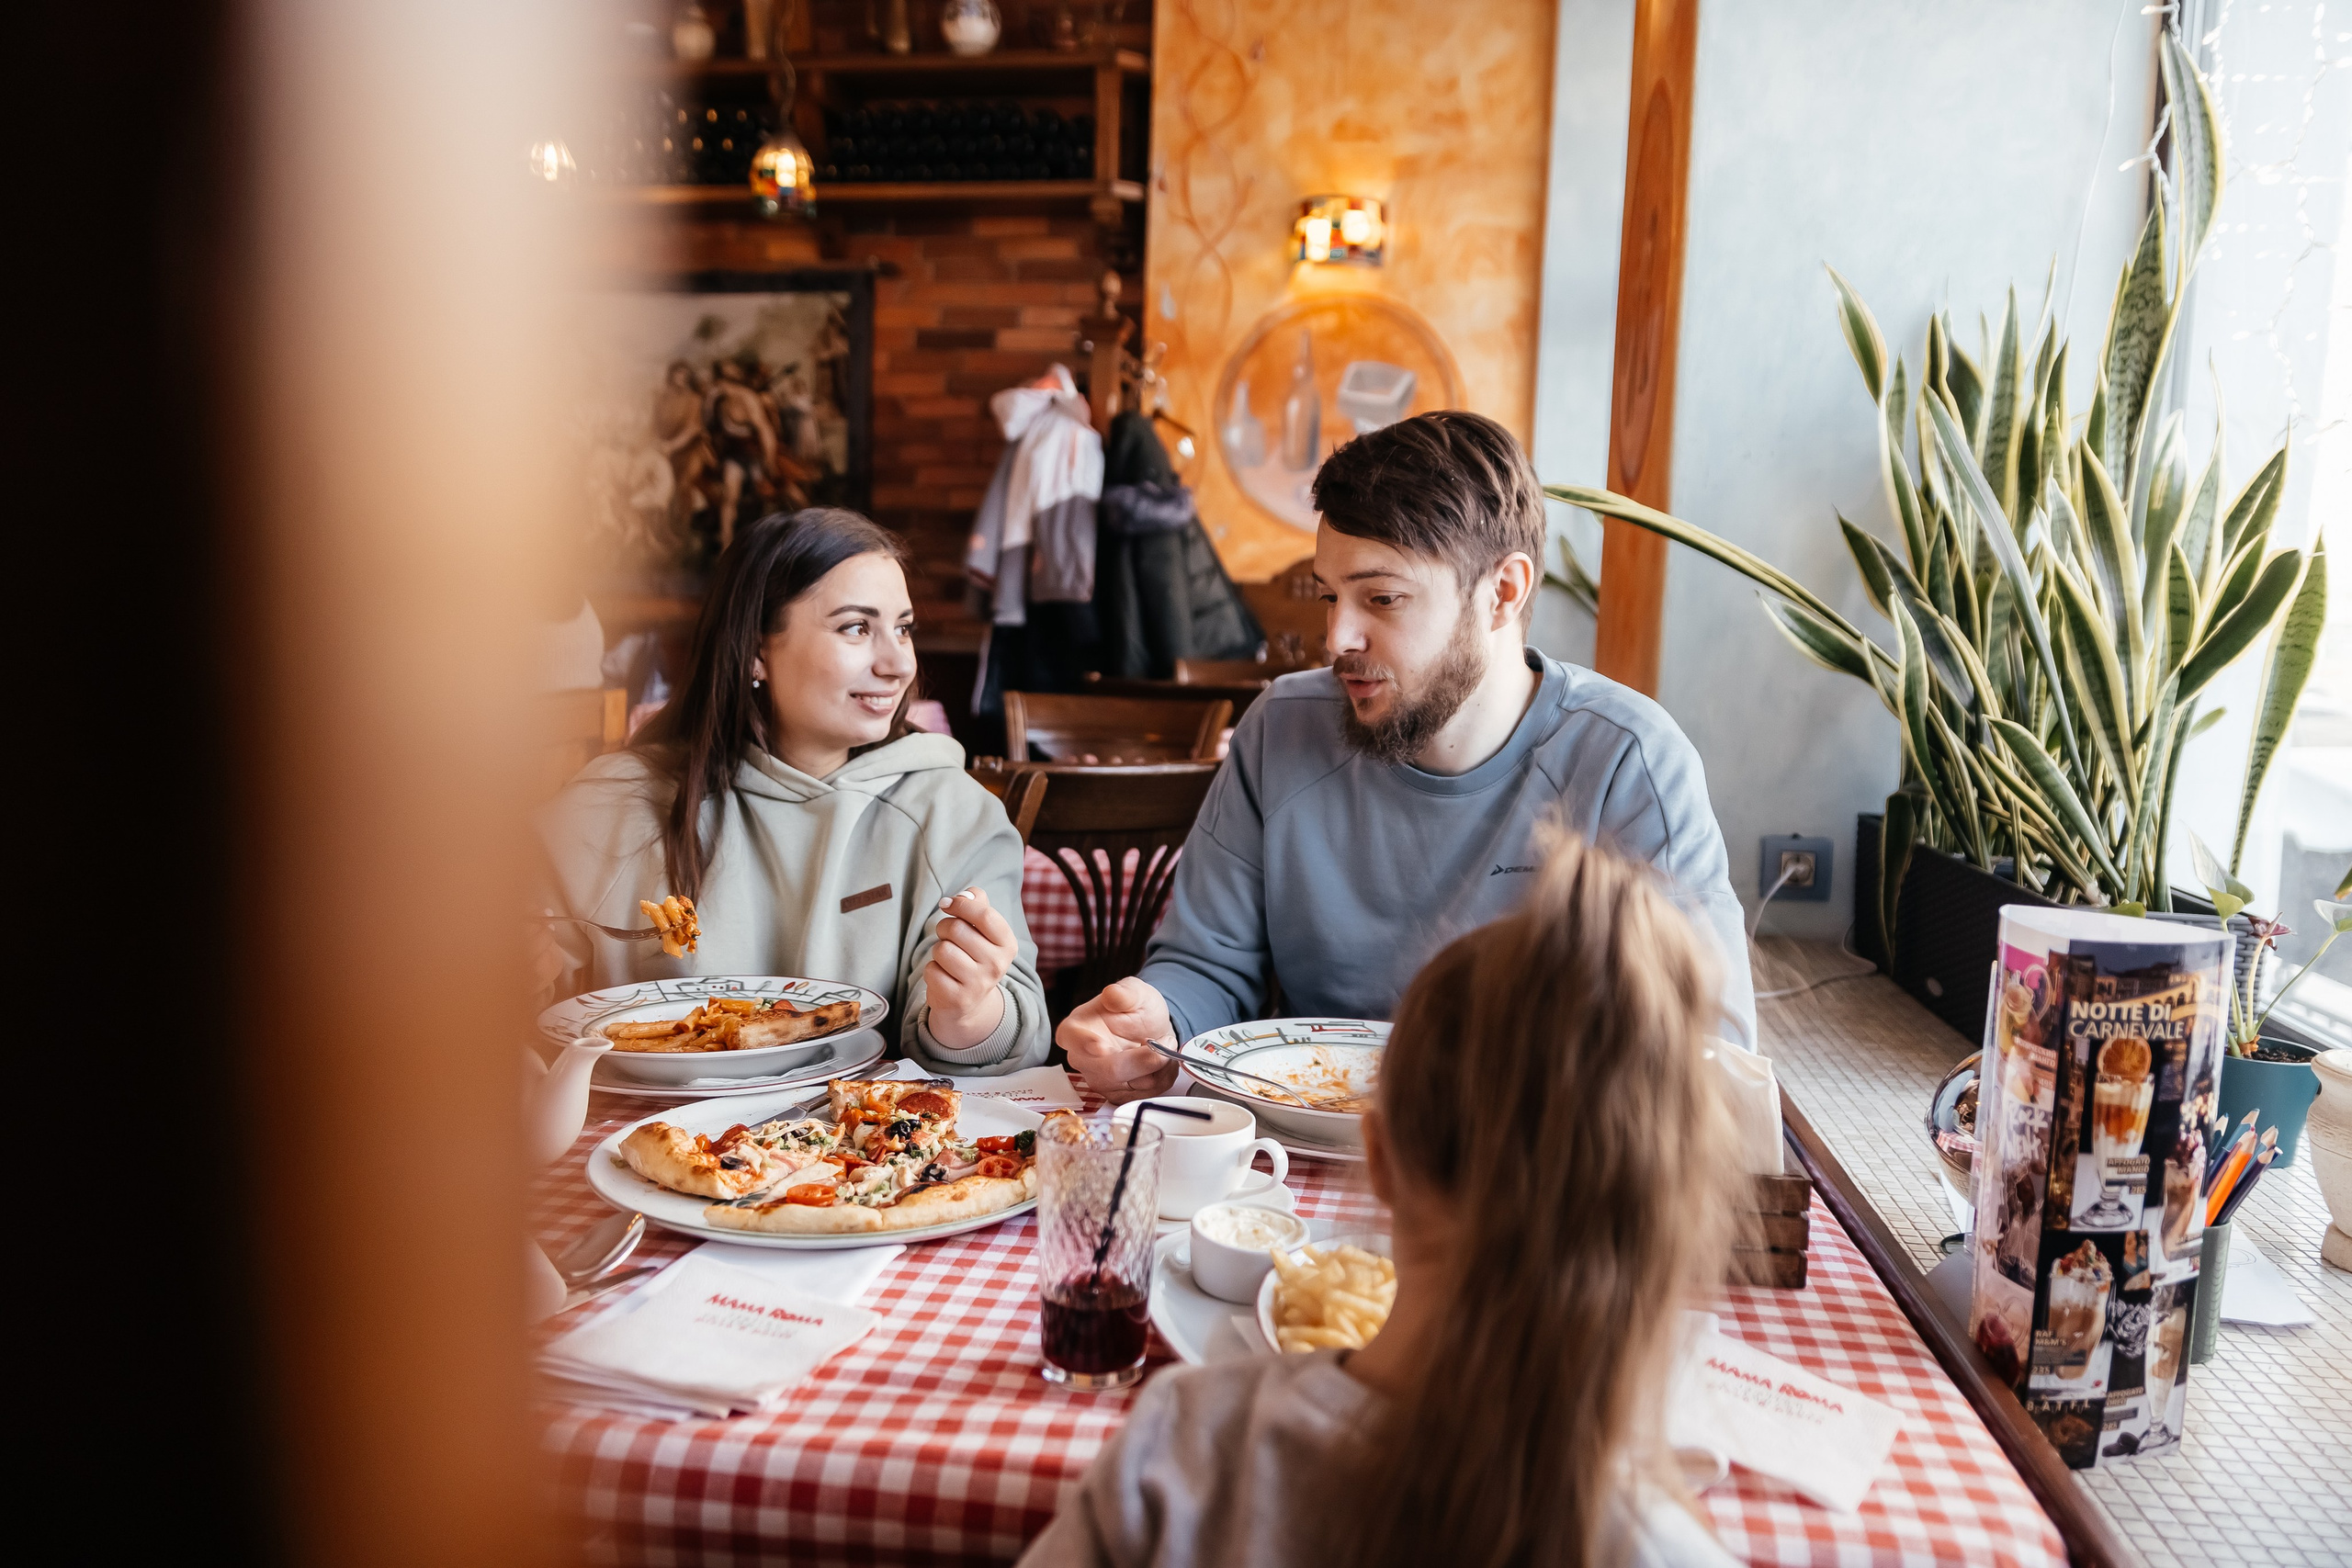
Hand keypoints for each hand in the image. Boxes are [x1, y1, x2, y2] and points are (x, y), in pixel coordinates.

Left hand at [923, 886, 1015, 1049]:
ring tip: (947, 959)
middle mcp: (997, 965)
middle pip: (957, 930)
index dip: (961, 904)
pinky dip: (932, 970)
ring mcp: (978, 984)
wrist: (969, 1002)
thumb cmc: (973, 955)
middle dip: (944, 928)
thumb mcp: (983, 931)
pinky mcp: (958, 999)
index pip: (985, 914)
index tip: (947, 903)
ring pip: (942, 950)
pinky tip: (944, 976)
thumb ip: (978, 905)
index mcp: (1007, 944)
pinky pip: (931, 970)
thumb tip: (966, 894)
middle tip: (947, 937)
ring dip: (938, 950)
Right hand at [1057, 977, 1179, 1101]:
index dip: (1083, 1043)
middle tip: (1164, 1041)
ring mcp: (1100, 1080)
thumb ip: (1125, 993)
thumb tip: (1112, 994)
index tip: (1101, 1046)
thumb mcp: (1136, 992)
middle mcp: (1082, 1059)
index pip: (1071, 1038)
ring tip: (1161, 1045)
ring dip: (1156, 1067)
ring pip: (1131, 1084)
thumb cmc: (1137, 1009)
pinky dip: (1160, 1077)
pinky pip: (1144, 1093)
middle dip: (1142, 1059)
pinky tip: (1159, 1062)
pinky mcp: (1118, 1096)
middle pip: (1108, 1070)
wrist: (1153, 1029)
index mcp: (1076, 1029)